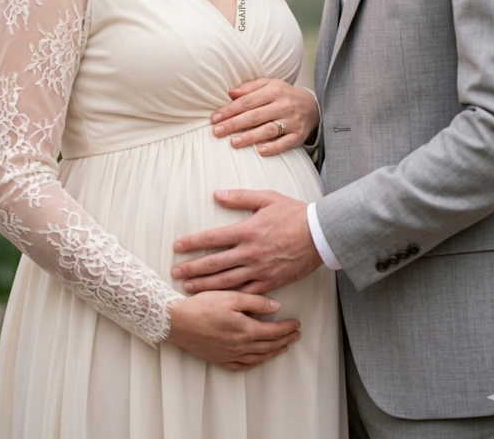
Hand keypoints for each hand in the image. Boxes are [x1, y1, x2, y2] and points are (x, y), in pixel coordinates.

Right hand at [167, 290, 299, 370]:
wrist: (178, 322)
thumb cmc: (203, 305)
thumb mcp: (231, 297)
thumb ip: (256, 302)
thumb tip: (277, 306)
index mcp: (246, 329)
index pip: (274, 331)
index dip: (287, 327)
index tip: (297, 323)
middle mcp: (241, 345)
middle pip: (269, 345)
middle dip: (285, 339)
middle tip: (296, 335)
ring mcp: (230, 355)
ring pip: (259, 357)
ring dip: (274, 352)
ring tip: (284, 347)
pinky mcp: (219, 359)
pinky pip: (243, 366)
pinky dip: (255, 363)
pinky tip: (259, 359)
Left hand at [172, 189, 322, 293]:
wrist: (320, 235)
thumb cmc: (293, 213)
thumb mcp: (267, 198)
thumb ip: (241, 197)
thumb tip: (217, 194)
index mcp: (247, 231)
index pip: (213, 238)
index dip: (192, 242)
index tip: (177, 246)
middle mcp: (250, 252)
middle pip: (214, 263)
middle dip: (192, 268)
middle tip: (174, 272)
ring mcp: (259, 270)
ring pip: (226, 281)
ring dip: (205, 285)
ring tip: (189, 288)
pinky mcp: (270, 282)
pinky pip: (247, 293)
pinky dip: (231, 297)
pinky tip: (219, 300)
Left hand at [211, 79, 319, 155]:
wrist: (312, 106)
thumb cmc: (283, 95)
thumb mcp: (269, 85)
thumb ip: (250, 88)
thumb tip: (230, 93)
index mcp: (274, 91)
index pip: (248, 101)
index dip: (230, 109)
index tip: (215, 118)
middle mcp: (283, 105)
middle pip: (255, 116)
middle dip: (234, 124)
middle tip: (217, 131)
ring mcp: (292, 121)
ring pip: (268, 130)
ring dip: (250, 137)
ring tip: (233, 142)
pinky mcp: (298, 135)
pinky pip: (285, 143)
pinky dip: (273, 147)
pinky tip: (260, 151)